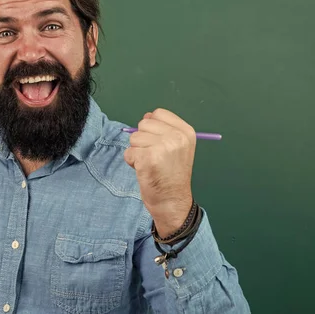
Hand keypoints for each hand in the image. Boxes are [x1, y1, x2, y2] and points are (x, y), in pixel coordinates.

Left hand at [123, 108, 195, 237]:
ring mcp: (163, 147)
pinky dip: (131, 162)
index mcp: (186, 131)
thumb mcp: (177, 147)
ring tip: (150, 164)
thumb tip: (146, 116)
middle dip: (143, 140)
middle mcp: (176, 137)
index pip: (158, 113)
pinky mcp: (148, 158)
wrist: (172, 201)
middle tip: (154, 156)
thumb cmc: (172, 174)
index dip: (152, 127)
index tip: (158, 143)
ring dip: (137, 151)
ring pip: (134, 138)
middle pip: (144, 124)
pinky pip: (128, 152)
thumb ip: (163, 130)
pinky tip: (144, 170)